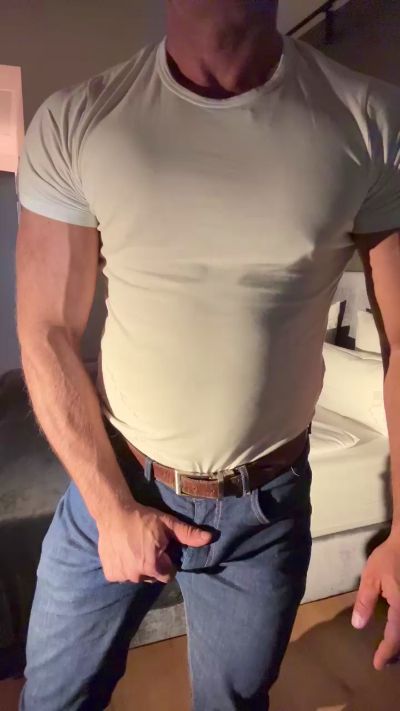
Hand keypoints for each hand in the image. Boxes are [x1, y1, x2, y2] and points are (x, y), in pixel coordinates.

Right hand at [97, 502, 211, 583]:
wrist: (113, 513)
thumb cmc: (142, 518)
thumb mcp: (167, 524)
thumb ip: (188, 534)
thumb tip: (210, 538)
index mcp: (153, 566)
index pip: (169, 574)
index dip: (168, 562)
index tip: (162, 549)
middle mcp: (137, 576)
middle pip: (153, 577)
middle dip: (154, 565)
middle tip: (148, 547)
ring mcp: (122, 576)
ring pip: (138, 577)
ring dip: (139, 567)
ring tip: (135, 548)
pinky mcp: (111, 574)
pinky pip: (123, 576)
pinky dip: (125, 567)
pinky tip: (124, 552)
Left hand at [352, 532, 399, 669]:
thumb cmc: (389, 558)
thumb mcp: (371, 578)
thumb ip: (365, 602)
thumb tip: (358, 625)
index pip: (395, 637)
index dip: (386, 652)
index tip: (376, 664)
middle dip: (396, 653)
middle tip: (383, 661)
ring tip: (390, 652)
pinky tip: (397, 632)